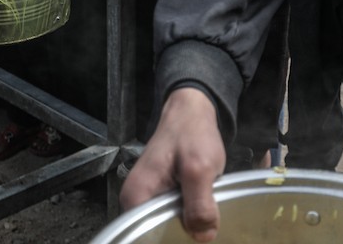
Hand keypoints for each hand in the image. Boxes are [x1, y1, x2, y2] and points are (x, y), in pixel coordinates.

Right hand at [119, 88, 225, 241]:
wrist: (192, 112)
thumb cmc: (192, 133)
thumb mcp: (199, 168)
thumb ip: (200, 203)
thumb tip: (203, 237)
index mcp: (137, 197)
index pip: (146, 237)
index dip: (171, 240)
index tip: (193, 237)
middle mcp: (136, 201)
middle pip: (157, 234)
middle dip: (181, 234)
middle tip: (206, 228)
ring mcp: (148, 199)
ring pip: (167, 226)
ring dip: (187, 226)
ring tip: (206, 222)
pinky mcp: (161, 196)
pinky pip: (173, 215)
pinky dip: (189, 217)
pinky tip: (203, 213)